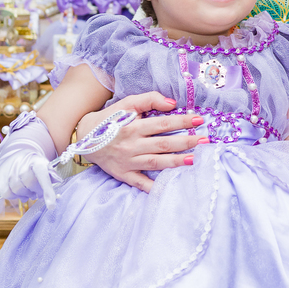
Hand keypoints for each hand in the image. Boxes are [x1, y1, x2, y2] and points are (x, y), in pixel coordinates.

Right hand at [0, 147, 57, 206]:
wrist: (13, 155)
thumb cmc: (32, 165)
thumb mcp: (44, 166)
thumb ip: (51, 176)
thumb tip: (57, 185)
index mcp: (36, 161)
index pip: (43, 176)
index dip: (47, 191)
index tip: (51, 206)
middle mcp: (21, 164)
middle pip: (29, 186)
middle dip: (35, 192)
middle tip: (36, 192)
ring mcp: (8, 170)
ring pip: (18, 191)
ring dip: (24, 194)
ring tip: (26, 189)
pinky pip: (7, 194)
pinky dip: (13, 195)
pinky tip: (16, 189)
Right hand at [80, 92, 205, 191]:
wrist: (84, 137)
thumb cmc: (109, 119)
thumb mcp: (126, 104)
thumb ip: (149, 100)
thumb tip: (172, 104)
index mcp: (133, 126)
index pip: (162, 124)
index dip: (182, 121)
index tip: (199, 120)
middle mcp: (131, 145)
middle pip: (163, 144)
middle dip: (186, 142)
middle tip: (205, 141)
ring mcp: (128, 162)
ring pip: (156, 163)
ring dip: (176, 162)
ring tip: (195, 160)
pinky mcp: (124, 174)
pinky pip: (141, 183)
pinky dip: (154, 187)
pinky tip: (170, 188)